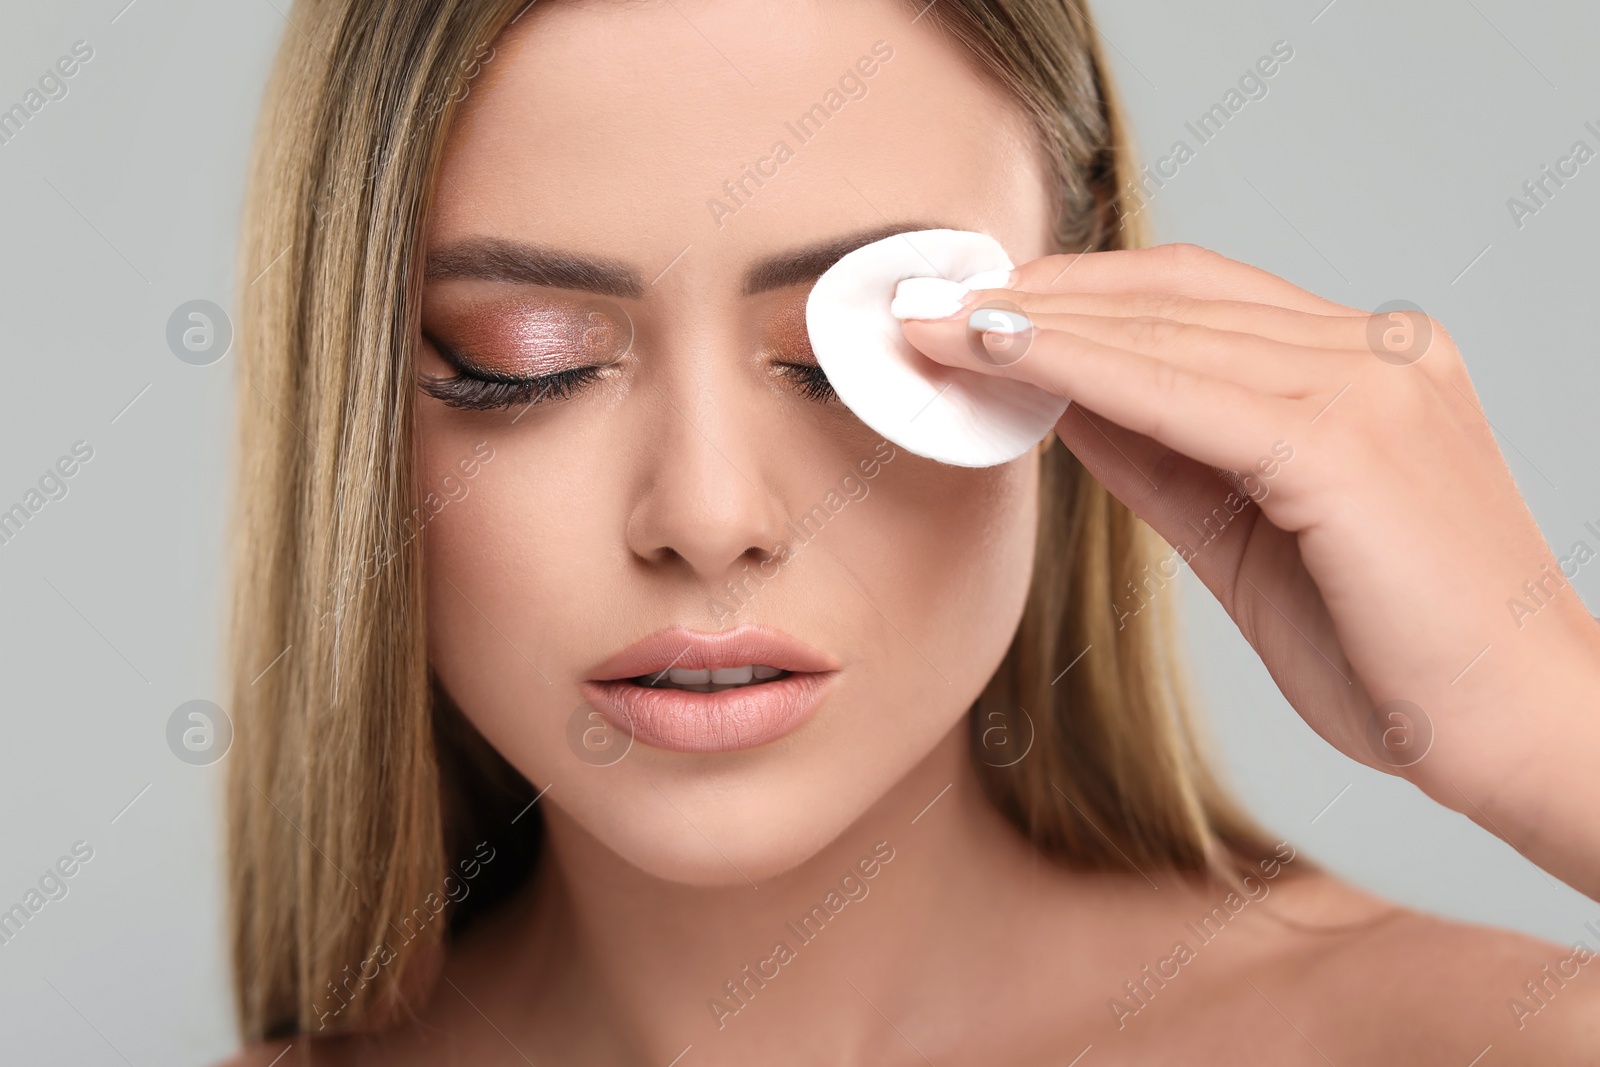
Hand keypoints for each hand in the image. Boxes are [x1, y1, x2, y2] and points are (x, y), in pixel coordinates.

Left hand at [901, 243, 1599, 896]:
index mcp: (1368, 365)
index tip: (981, 308)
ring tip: (937, 324)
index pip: (1199, 299)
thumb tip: (1063, 406)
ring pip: (1171, 331)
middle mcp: (1377, 350)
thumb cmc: (1397, 649)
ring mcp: (1372, 383)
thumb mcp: (1250, 536)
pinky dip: (1084, 368)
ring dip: (1039, 321)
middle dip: (1039, 293)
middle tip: (928, 302)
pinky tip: (1005, 357)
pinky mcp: (1349, 442)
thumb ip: (1167, 460)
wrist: (1519, 735)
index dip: (1081, 294)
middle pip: (1175, 293)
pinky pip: (1186, 391)